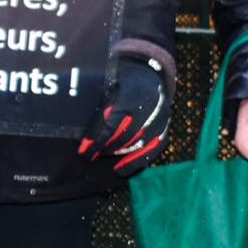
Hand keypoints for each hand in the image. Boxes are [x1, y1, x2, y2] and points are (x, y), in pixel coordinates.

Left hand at [80, 52, 169, 176]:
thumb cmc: (123, 83)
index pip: (115, 122)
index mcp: (134, 93)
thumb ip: (101, 108)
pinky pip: (153, 150)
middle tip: (91, 155)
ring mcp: (162, 118)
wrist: (149, 77)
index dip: (99, 138)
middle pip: (129, 134)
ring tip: (103, 158)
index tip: (85, 150)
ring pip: (141, 144)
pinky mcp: (166, 128)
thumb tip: (81, 133)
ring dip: (120, 155)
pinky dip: (136, 162)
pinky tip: (121, 170)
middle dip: (107, 148)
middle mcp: (152, 106)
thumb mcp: (110, 86)